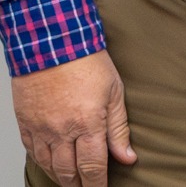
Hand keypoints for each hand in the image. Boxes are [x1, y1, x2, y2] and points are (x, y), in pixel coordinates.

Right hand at [12, 51, 134, 185]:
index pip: (93, 168)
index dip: (97, 185)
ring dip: (62, 177)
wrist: (53, 43)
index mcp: (87, 124)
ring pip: (50, 166)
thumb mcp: (115, 91)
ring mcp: (41, 129)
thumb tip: (127, 157)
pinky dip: (43, 163)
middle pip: (69, 173)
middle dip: (79, 186)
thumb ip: (119, 128)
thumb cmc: (88, 62)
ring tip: (72, 181)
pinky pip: (33, 153)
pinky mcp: (26, 124)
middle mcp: (61, 132)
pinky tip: (52, 164)